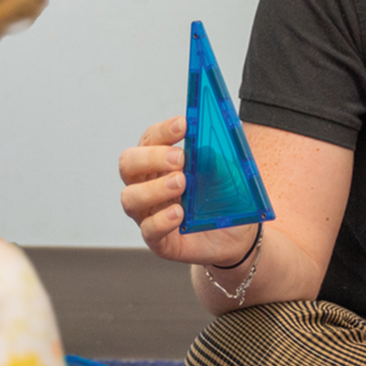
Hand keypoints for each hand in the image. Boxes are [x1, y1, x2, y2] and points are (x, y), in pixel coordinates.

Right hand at [118, 116, 259, 266]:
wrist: (237, 236)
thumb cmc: (224, 199)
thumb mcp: (227, 174)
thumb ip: (215, 160)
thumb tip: (204, 148)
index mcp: (160, 162)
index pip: (150, 139)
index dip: (164, 131)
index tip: (183, 125)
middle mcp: (148, 185)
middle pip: (128, 164)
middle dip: (151, 157)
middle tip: (180, 159)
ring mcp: (149, 213)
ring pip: (130, 197)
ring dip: (154, 189)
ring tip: (181, 184)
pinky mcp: (158, 239)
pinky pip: (149, 230)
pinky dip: (162, 220)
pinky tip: (179, 213)